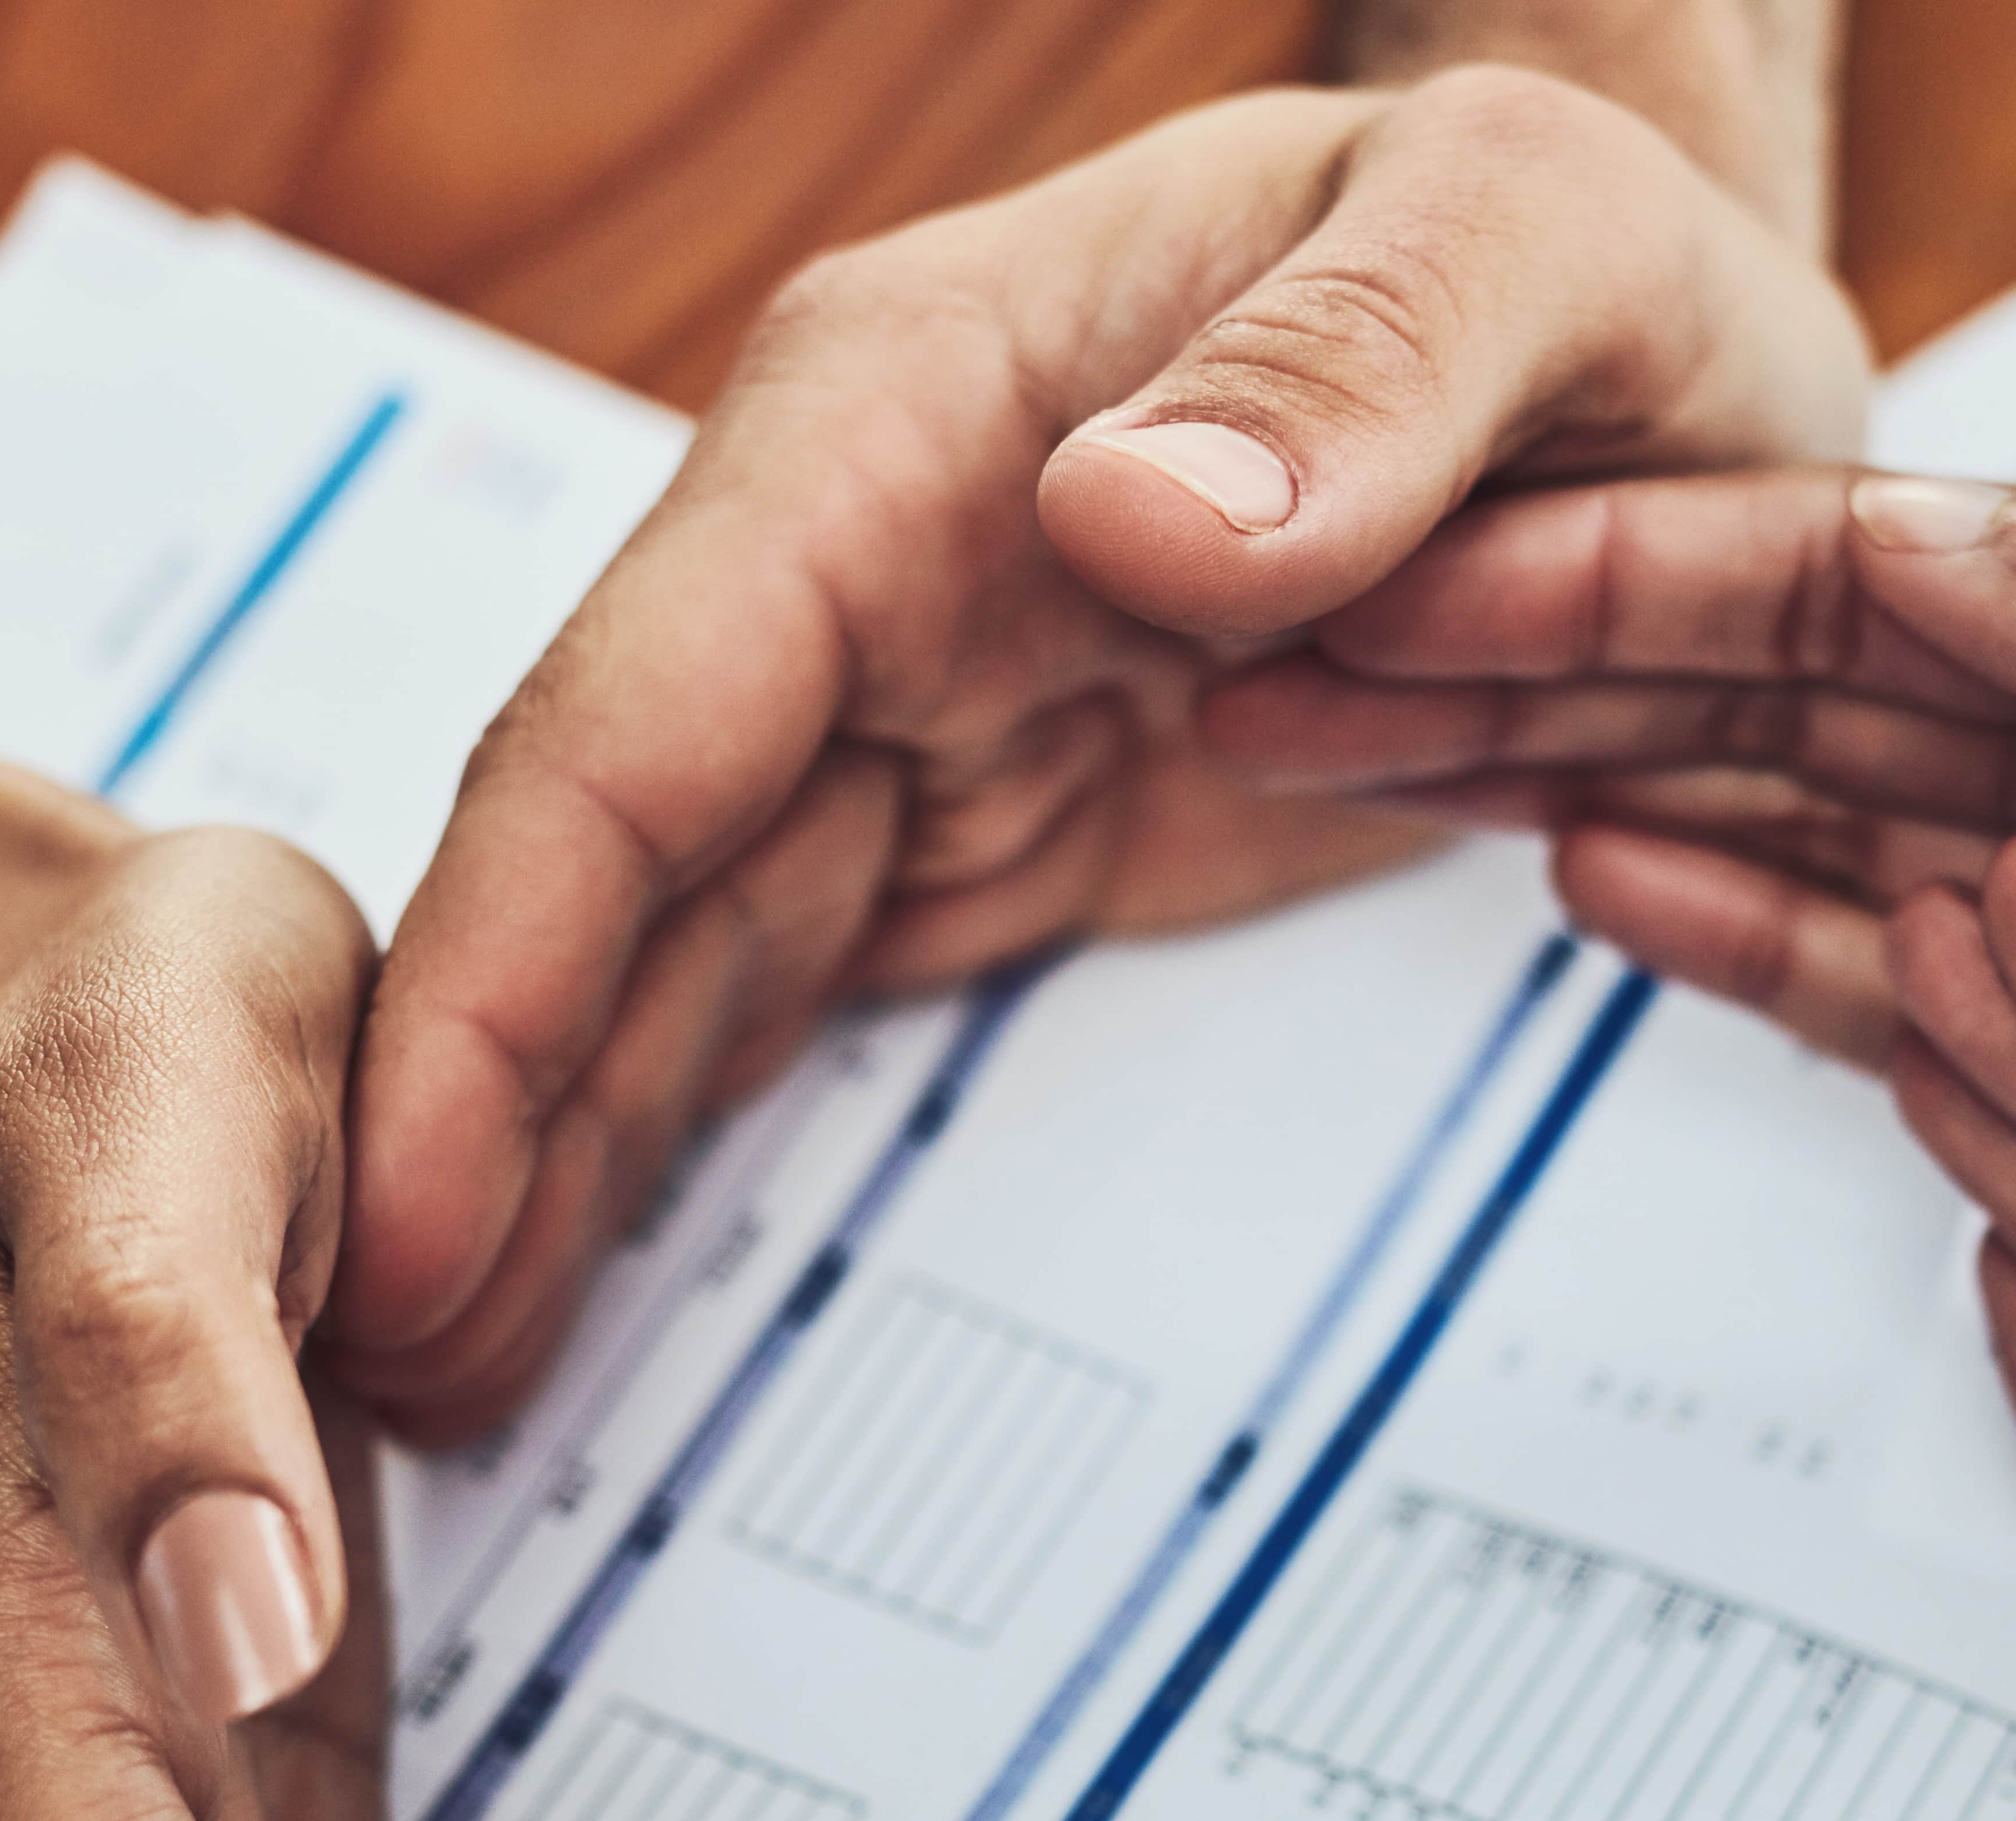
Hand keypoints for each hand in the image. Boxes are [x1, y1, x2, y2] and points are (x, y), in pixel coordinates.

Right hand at [330, 71, 1867, 1439]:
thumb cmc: (1588, 271)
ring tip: (436, 1378)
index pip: (638, 711)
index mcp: (912, 419)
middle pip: (597, 868)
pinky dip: (669, 1134)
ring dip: (538, 1160)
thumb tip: (1136, 528)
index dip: (503, 967)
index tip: (403, 1193)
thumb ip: (1356, 382)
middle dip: (466, 1116)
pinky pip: (776, 994)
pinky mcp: (969, 828)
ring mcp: (896, 710)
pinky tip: (579, 1275)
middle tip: (369, 1373)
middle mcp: (849, 570)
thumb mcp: (1535, 247)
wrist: (1646, 371)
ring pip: (658, 957)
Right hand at [1200, 471, 2015, 1640]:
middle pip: (1829, 704)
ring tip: (1454, 793)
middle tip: (1343, 683)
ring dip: (1657, 808)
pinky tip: (1674, 919)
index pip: (1886, 580)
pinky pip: (1950, 1012)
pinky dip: (1804, 963)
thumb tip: (1955, 541)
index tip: (1425, 572)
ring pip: (1858, 849)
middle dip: (1578, 681)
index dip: (1638, 572)